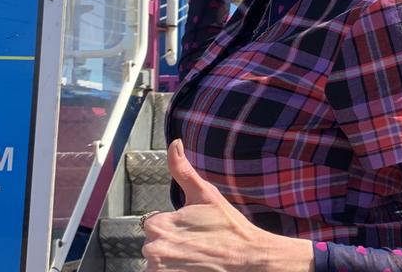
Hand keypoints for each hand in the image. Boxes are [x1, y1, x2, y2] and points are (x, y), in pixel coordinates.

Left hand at [142, 140, 311, 271]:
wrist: (247, 258)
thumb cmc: (228, 227)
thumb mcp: (206, 194)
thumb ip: (182, 169)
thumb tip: (174, 143)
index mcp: (159, 224)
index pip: (155, 224)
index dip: (175, 225)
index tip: (194, 229)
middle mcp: (154, 249)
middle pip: (154, 244)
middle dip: (172, 243)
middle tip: (198, 243)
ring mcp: (159, 269)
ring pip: (158, 261)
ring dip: (172, 260)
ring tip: (196, 257)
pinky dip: (174, 271)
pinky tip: (193, 266)